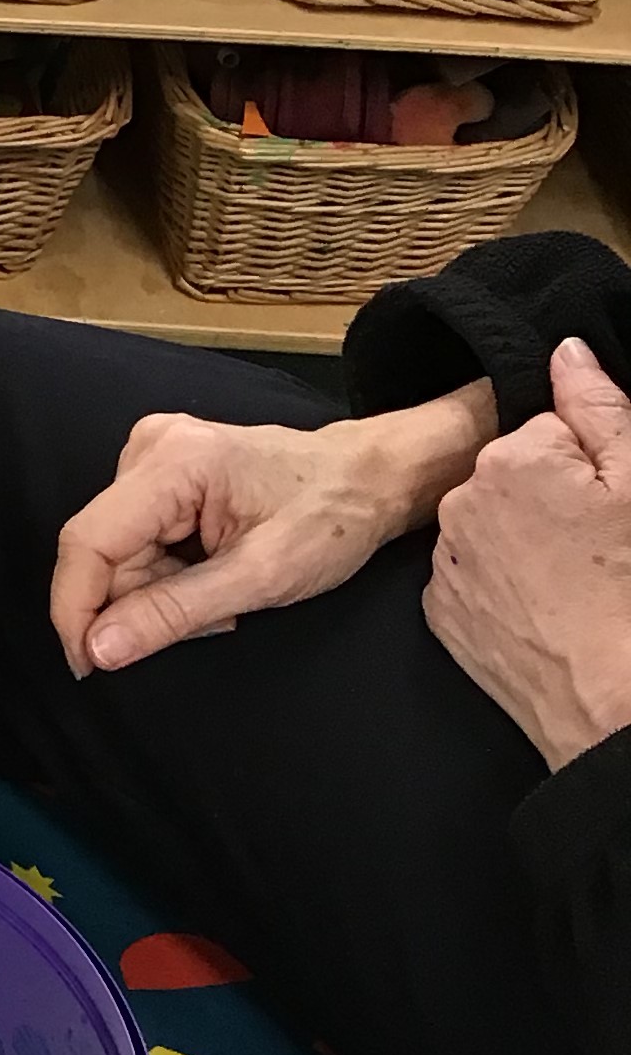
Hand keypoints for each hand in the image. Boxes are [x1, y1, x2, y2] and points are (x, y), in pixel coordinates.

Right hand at [51, 383, 494, 675]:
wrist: (369, 478)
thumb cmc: (332, 517)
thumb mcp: (261, 577)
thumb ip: (174, 612)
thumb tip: (98, 649)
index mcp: (173, 463)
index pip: (87, 542)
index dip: (75, 609)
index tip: (89, 665)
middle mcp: (149, 448)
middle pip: (103, 552)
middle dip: (138, 604)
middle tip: (209, 623)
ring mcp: (151, 455)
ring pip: (117, 552)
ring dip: (157, 592)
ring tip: (222, 596)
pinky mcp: (158, 470)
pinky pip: (135, 540)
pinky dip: (167, 573)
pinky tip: (210, 573)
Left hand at [425, 339, 630, 770]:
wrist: (611, 701)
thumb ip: (597, 405)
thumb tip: (565, 352)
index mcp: (512, 459)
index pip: (549, 430)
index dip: (589, 464)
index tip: (608, 501)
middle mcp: (462, 504)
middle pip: (516, 475)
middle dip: (555, 499)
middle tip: (598, 546)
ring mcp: (446, 562)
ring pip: (494, 525)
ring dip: (529, 541)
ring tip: (575, 581)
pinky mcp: (443, 613)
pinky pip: (476, 575)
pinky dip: (506, 586)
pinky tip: (546, 609)